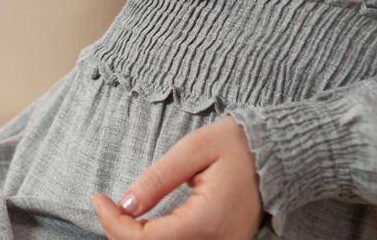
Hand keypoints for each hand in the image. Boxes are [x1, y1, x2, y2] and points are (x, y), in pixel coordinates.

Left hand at [90, 116, 263, 239]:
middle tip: (106, 207)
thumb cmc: (238, 145)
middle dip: (120, 235)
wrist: (278, 156)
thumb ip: (158, 178)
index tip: (98, 199)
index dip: (114, 224)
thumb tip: (126, 205)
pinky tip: (142, 227)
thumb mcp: (195, 149)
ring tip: (120, 216)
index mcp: (207, 221)